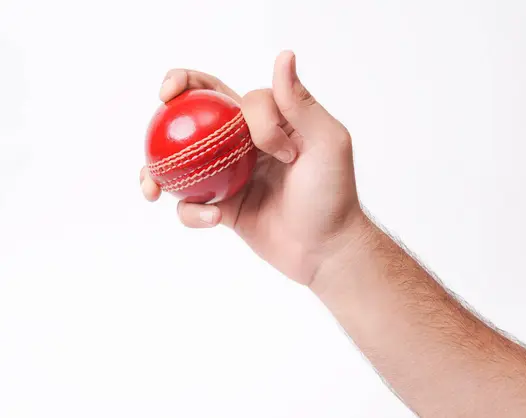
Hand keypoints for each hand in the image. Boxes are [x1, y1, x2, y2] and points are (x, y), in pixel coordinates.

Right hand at [140, 51, 365, 284]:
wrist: (326, 248)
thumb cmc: (333, 194)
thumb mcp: (327, 143)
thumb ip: (300, 103)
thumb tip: (284, 56)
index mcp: (267, 122)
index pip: (236, 98)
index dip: (246, 114)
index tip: (271, 147)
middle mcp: (243, 143)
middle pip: (197, 113)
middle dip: (173, 100)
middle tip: (163, 99)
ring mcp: (229, 175)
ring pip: (181, 160)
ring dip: (157, 167)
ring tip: (151, 186)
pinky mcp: (222, 206)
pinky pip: (191, 204)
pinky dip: (192, 211)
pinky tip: (213, 218)